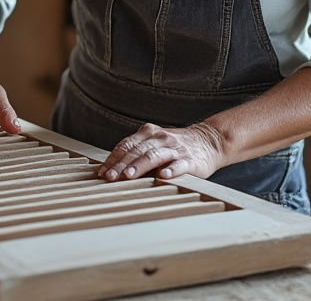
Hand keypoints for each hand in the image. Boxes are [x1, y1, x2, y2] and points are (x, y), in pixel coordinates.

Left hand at [98, 122, 225, 181]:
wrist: (209, 140)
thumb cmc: (175, 146)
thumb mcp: (154, 143)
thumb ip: (136, 152)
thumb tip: (112, 168)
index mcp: (148, 133)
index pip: (126, 145)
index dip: (113, 159)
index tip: (102, 172)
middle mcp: (160, 138)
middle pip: (136, 151)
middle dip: (121, 165)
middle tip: (110, 177)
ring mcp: (175, 148)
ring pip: (153, 156)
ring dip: (139, 166)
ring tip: (128, 176)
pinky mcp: (190, 160)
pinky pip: (179, 164)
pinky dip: (171, 169)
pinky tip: (163, 175)